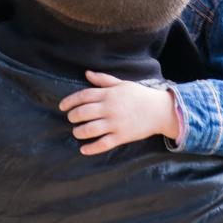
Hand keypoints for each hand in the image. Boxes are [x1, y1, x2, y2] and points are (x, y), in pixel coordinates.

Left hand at [59, 71, 180, 155]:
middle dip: (73, 117)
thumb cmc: (140, 95)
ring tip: (77, 132)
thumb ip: (103, 80)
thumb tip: (87, 74)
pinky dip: (91, 148)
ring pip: (90, 129)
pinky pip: (103, 144)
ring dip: (79, 132)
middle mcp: (110, 108)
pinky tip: (84, 149)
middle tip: (71, 119)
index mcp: (109, 94)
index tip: (62, 106)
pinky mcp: (122, 136)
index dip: (70, 101)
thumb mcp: (122, 84)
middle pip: (83, 113)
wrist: (160, 110)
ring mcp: (115, 123)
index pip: (83, 96)